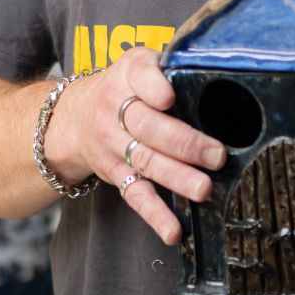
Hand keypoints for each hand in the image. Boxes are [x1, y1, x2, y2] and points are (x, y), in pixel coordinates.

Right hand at [42, 48, 225, 245]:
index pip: (139, 76)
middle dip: (184, 143)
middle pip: (148, 127)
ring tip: (203, 189)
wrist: (75, 117)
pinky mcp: (116, 174)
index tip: (169, 97)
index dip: (153, 88)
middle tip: (216, 155)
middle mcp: (115, 109)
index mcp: (128, 74)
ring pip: (146, 161)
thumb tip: (219, 73)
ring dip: (177, 178)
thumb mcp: (139, 63)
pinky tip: (173, 230)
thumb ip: (171, 68)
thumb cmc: (124, 88)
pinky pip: (136, 195)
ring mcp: (113, 145)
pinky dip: (155, 215)